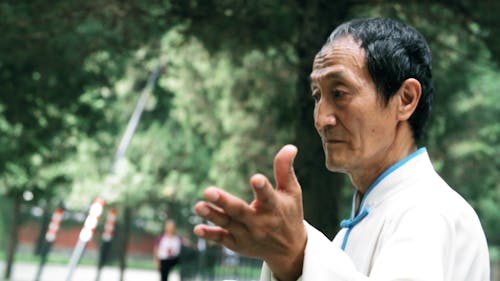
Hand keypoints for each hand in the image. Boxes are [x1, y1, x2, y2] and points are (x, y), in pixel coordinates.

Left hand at [193, 145, 306, 280]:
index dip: (262, 188)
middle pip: (240, 211)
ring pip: (228, 224)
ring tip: (198, 206)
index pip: (268, 196)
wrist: (289, 250)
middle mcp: (260, 222)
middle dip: (224, 202)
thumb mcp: (292, 192)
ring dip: (212, 216)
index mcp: (274, 207)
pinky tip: (197, 228)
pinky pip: (222, 239)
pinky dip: (210, 235)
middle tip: (208, 191)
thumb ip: (285, 169)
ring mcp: (248, 234)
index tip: (255, 178)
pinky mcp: (238, 244)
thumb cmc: (289, 213)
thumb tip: (290, 146)